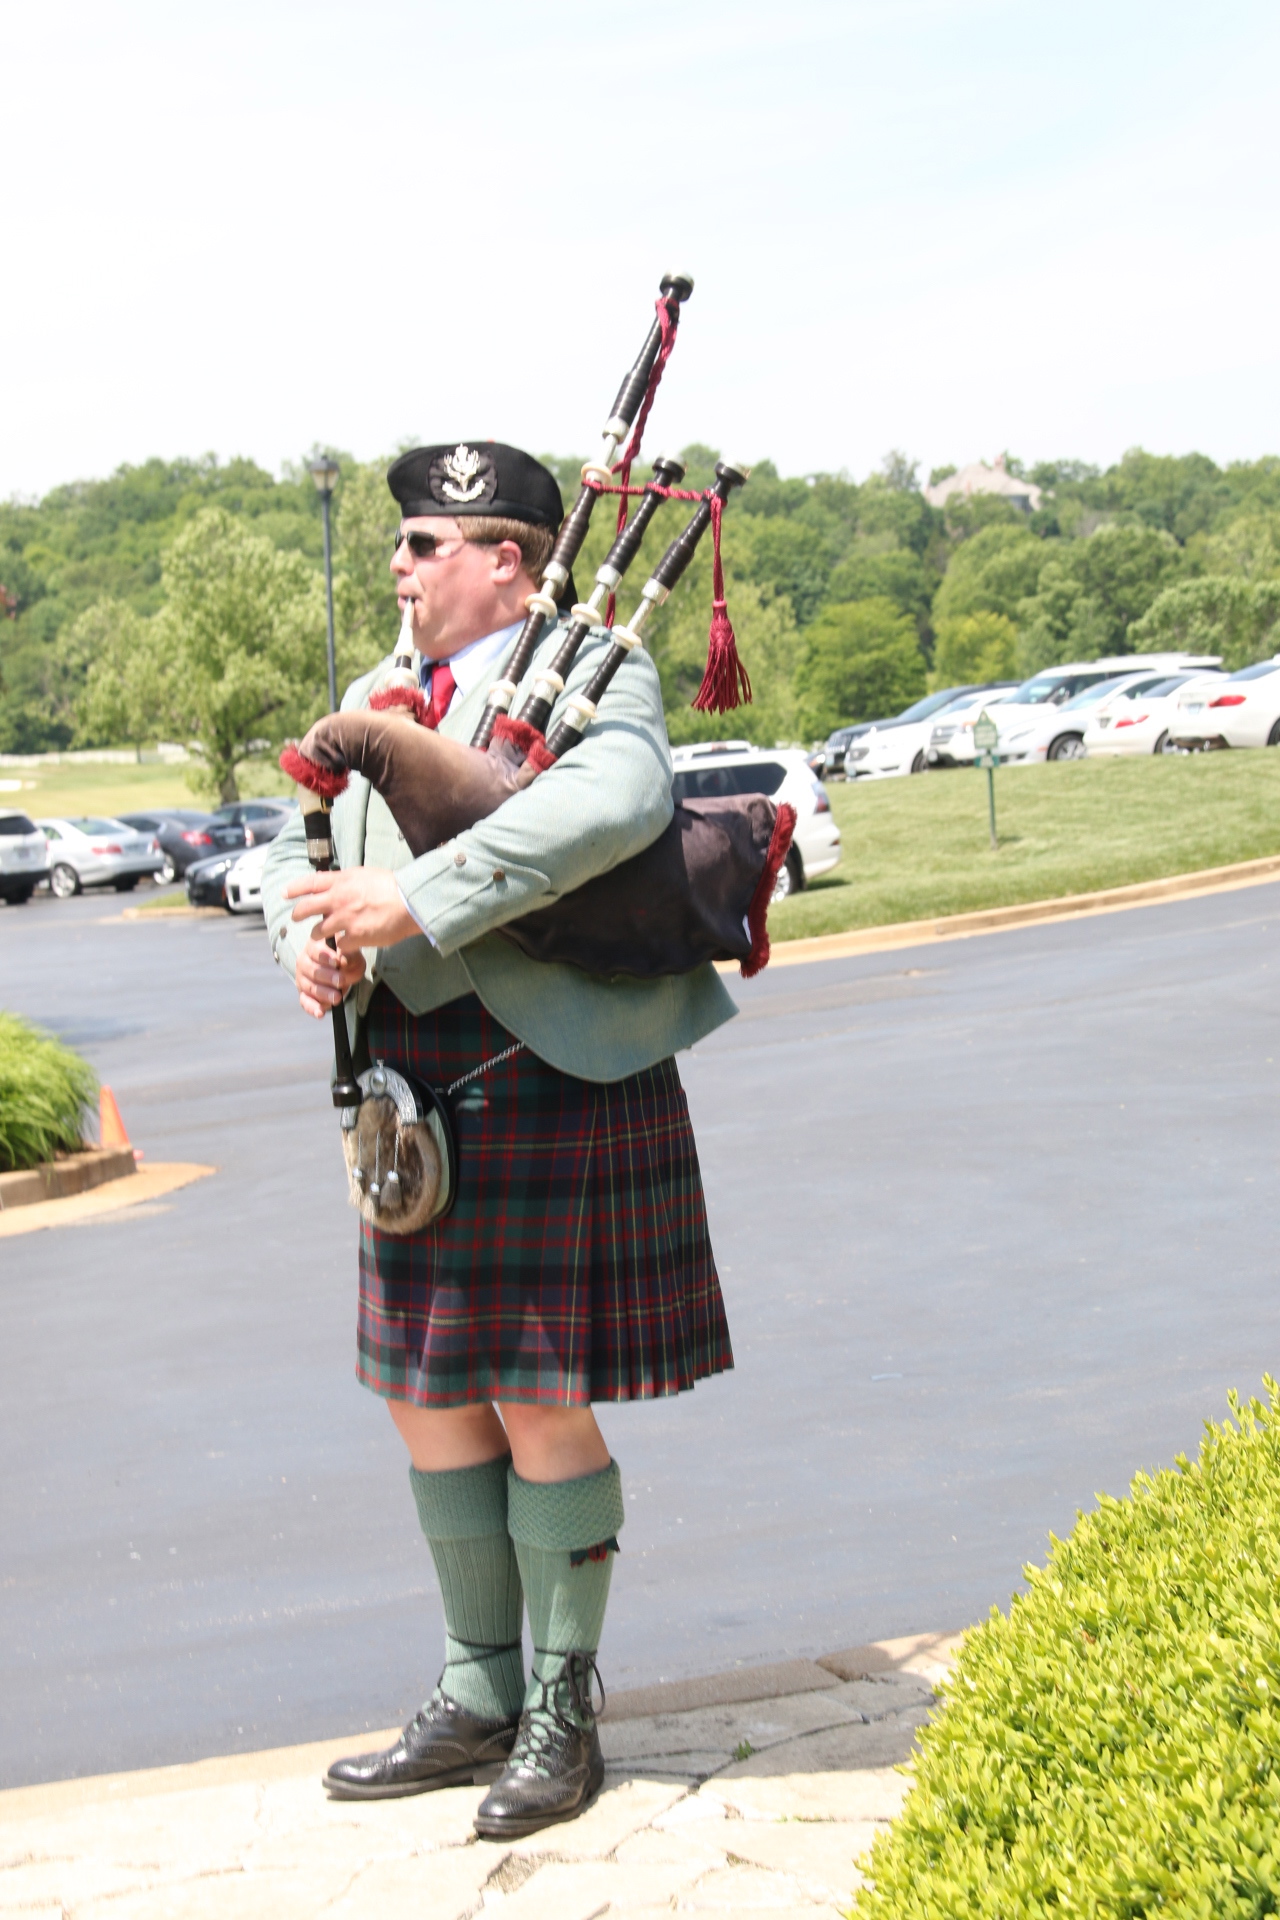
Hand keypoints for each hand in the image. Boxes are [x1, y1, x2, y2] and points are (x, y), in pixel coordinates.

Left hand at [286, 868, 419, 956]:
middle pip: (306, 908)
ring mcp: (345, 919)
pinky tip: (347, 948)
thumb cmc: (394, 887)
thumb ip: (348, 880)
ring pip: (318, 931)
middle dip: (298, 914)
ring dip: (319, 935)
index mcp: (341, 881)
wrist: (411, 902)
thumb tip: (337, 882)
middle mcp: (338, 899)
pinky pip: (339, 946)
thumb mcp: (365, 875)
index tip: (285, 893)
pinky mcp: (355, 936)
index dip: (295, 888)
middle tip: (295, 918)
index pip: (310, 883)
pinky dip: (342, 948)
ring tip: (324, 937)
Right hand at [295, 937, 365, 1018]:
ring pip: (310, 987)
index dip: (325, 957)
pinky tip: (321, 1013)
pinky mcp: (304, 994)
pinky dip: (312, 1009)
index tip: (336, 962)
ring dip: (324, 993)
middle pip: (312, 970)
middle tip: (341, 980)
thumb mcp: (352, 952)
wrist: (343, 968)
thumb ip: (348, 954)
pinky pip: (305, 1002)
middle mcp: (304, 961)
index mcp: (314, 946)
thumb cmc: (347, 956)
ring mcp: (302, 979)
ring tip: (337, 997)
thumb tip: (343, 961)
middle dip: (327, 976)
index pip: (316, 951)